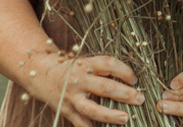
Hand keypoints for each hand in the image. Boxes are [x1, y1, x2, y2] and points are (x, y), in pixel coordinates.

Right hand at [30, 53, 144, 126]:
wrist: (42, 74)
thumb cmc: (72, 68)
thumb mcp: (86, 62)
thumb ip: (104, 70)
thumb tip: (130, 82)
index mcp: (86, 64)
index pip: (109, 64)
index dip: (124, 71)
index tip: (134, 79)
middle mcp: (79, 80)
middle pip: (104, 87)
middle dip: (124, 94)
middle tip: (140, 99)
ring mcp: (72, 97)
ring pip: (92, 108)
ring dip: (110, 115)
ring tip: (125, 119)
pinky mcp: (66, 111)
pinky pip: (80, 123)